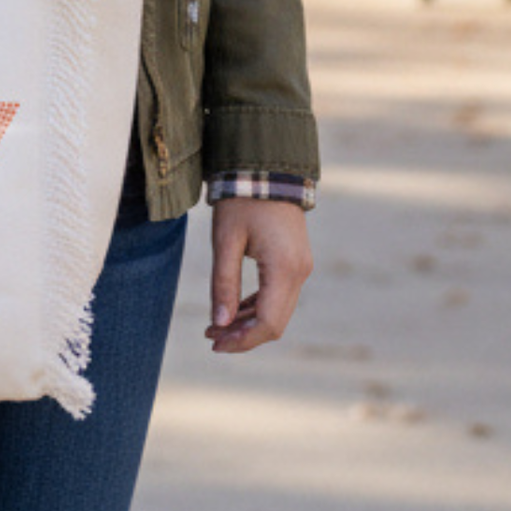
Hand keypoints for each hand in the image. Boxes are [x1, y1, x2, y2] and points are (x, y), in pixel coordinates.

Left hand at [206, 198, 312, 354]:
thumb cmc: (242, 200)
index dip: (242, 340)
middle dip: (243, 335)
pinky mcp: (294, 261)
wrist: (265, 167)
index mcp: (285, 269)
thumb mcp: (226, 239)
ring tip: (215, 326)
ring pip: (277, 310)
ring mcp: (300, 266)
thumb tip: (220, 323)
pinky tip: (233, 310)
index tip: (214, 343)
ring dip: (248, 322)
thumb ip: (224, 283)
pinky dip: (256, 306)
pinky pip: (278, 294)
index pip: (268, 323)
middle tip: (210, 337)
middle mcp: (300, 272)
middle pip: (275, 322)